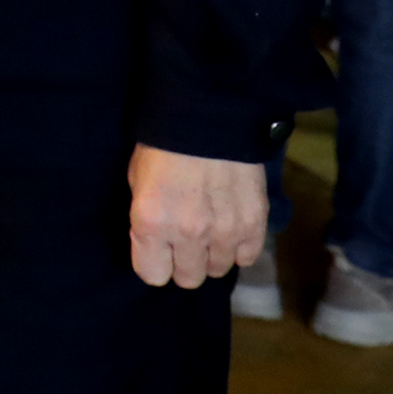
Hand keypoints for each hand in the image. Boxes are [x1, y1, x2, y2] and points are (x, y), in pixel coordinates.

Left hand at [127, 145, 265, 288]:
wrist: (209, 115)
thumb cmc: (164, 145)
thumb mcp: (137, 180)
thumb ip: (146, 219)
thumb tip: (156, 243)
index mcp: (152, 223)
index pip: (153, 276)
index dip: (154, 262)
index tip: (158, 250)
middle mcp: (188, 234)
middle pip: (188, 278)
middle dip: (184, 262)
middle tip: (185, 240)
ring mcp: (225, 231)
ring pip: (219, 269)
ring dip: (213, 254)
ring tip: (210, 229)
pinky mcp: (255, 223)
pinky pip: (247, 257)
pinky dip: (239, 246)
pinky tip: (232, 227)